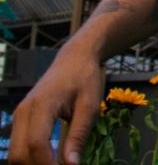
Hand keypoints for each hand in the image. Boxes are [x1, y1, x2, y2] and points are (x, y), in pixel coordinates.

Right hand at [9, 46, 103, 164]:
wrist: (76, 57)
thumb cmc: (86, 77)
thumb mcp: (90, 104)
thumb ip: (79, 134)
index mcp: (42, 104)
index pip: (37, 143)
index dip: (48, 164)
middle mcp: (24, 112)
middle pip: (19, 154)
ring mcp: (19, 116)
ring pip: (15, 154)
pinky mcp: (21, 120)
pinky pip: (18, 147)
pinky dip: (29, 159)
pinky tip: (47, 163)